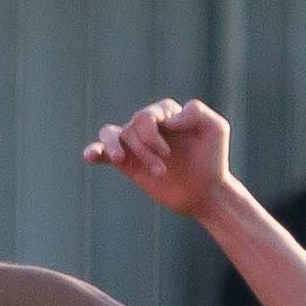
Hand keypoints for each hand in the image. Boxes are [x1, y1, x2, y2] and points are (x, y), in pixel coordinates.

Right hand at [80, 100, 232, 219]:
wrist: (205, 192)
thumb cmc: (213, 159)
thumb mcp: (216, 129)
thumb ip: (196, 112)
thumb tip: (168, 119)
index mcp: (166, 112)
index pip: (148, 115)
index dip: (153, 135)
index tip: (170, 154)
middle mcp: (149, 124)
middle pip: (131, 127)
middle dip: (144, 149)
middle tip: (163, 169)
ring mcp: (136, 143)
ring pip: (113, 135)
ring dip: (121, 151)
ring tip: (123, 162)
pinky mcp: (126, 163)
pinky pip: (101, 151)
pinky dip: (93, 151)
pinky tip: (90, 156)